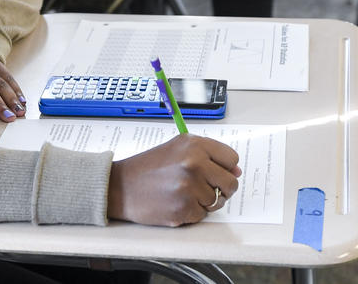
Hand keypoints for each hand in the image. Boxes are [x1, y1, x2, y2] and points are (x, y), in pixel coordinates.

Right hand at [107, 134, 240, 226]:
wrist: (121, 186)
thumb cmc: (149, 167)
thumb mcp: (177, 149)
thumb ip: (207, 156)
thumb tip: (236, 171)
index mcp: (193, 144)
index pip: (231, 158)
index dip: (224, 167)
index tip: (214, 171)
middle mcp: (194, 163)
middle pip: (231, 183)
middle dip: (220, 188)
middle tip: (200, 186)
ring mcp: (189, 187)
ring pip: (218, 201)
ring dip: (205, 201)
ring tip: (183, 192)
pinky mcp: (184, 208)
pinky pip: (203, 214)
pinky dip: (192, 212)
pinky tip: (176, 202)